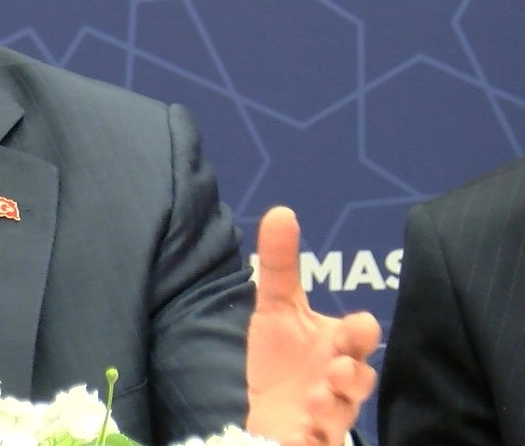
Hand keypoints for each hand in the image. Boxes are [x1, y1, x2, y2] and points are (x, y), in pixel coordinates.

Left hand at [245, 207, 380, 445]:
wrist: (273, 413)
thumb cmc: (283, 357)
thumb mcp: (275, 308)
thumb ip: (281, 263)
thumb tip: (281, 210)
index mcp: (338, 345)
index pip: (360, 334)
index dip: (360, 331)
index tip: (356, 325)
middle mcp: (341, 380)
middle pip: (360, 377)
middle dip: (352, 373)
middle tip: (337, 366)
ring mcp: (330, 413)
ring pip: (343, 413)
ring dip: (332, 404)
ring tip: (314, 396)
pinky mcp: (314, 438)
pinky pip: (321, 440)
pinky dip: (313, 434)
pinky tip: (301, 427)